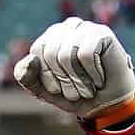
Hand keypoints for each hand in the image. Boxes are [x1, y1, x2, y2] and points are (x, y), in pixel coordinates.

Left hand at [14, 18, 134, 121]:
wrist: (107, 106)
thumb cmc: (76, 94)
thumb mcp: (44, 91)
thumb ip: (26, 77)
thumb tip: (29, 59)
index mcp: (51, 37)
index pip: (37, 51)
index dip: (47, 76)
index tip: (59, 89)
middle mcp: (67, 27)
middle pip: (51, 53)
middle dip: (62, 80)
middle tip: (76, 91)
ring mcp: (85, 28)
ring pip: (67, 54)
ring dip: (78, 80)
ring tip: (87, 87)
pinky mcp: (102, 34)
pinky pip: (85, 54)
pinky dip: (92, 74)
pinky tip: (99, 79)